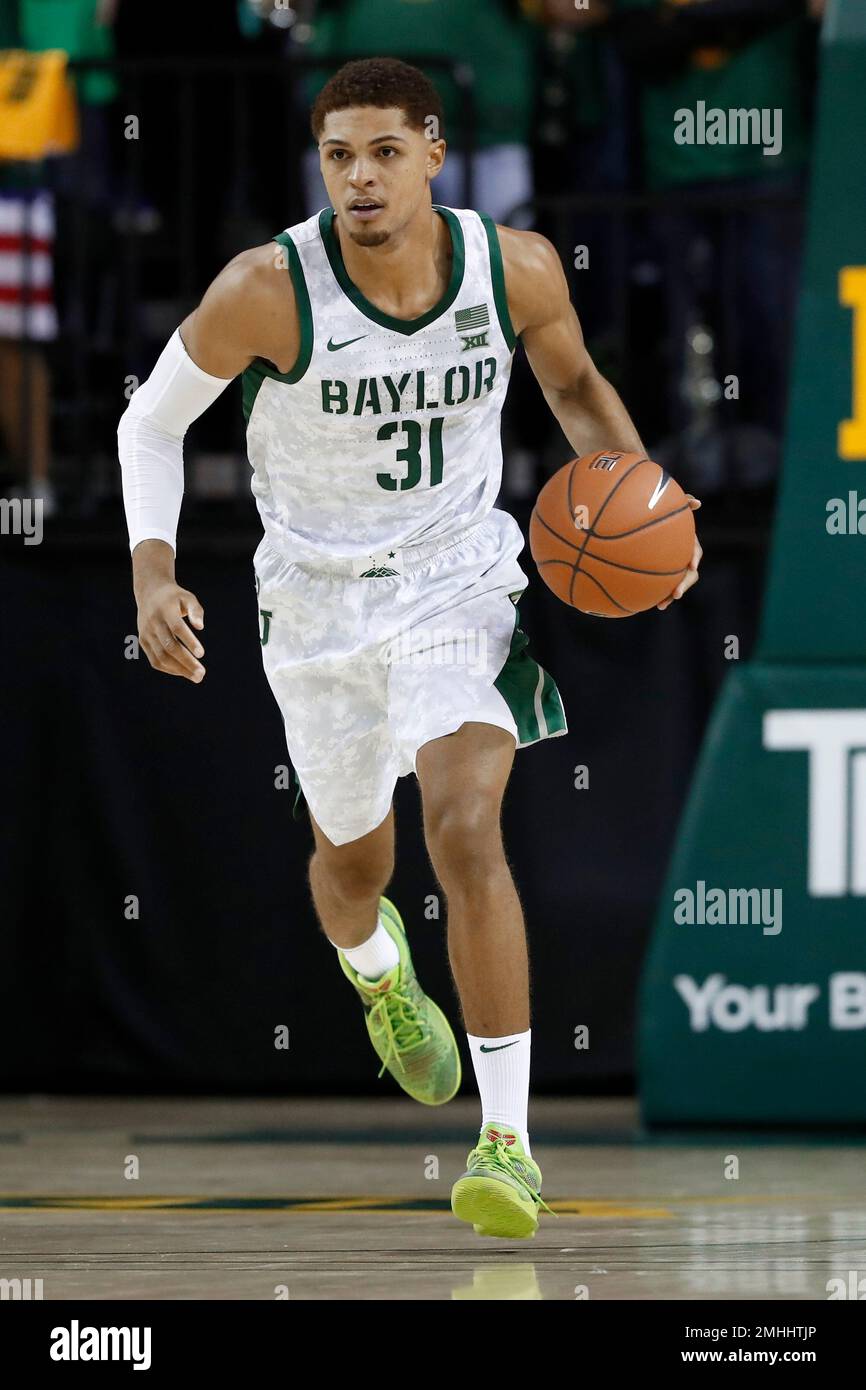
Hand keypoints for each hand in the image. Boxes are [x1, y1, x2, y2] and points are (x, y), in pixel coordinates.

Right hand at [133, 541, 205, 681]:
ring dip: (179, 669)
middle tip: (202, 674)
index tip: (202, 654)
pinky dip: (169, 668)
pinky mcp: (143, 641)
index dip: (189, 641)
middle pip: (169, 646)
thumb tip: (200, 627)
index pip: (177, 628)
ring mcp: (146, 633)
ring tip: (196, 677)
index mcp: (165, 610)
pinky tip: (183, 672)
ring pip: (161, 656)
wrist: (149, 593)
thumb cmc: (175, 597)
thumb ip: (196, 611)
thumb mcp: (188, 597)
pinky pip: (155, 660)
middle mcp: (153, 623)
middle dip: (186, 662)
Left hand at [657, 495, 701, 610]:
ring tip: (662, 604)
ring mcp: (674, 567)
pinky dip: (658, 595)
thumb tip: (698, 502)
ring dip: (671, 595)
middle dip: (683, 585)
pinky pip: (663, 587)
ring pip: (677, 583)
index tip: (691, 566)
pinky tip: (649, 604)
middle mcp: (683, 557)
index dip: (694, 559)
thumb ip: (682, 502)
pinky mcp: (663, 575)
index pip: (695, 552)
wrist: (641, 527)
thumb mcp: (672, 505)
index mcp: (687, 543)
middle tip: (676, 593)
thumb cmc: (660, 512)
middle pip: (689, 574)